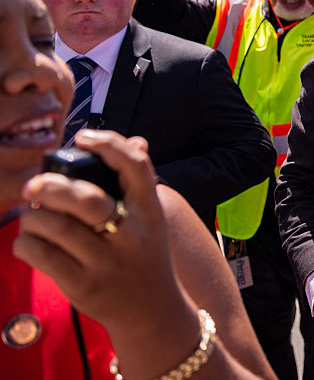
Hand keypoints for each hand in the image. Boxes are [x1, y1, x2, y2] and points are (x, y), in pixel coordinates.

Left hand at [13, 130, 180, 328]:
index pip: (136, 167)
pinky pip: (42, 256)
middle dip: (52, 186)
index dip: (110, 145)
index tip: (84, 137)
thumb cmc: (145, 258)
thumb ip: (137, 185)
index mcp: (149, 212)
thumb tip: (136, 140)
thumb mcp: (151, 221)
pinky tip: (29, 241)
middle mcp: (131, 235)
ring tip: (31, 215)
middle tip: (34, 184)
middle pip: (86, 199)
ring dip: (33, 216)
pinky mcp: (83, 285)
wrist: (153, 312)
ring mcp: (107, 262)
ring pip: (57, 227)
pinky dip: (26, 243)